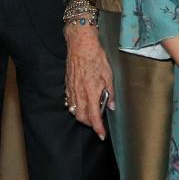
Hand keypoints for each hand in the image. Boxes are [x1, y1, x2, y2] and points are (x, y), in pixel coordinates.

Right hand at [63, 24, 113, 138]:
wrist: (81, 45)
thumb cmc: (95, 56)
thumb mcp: (109, 74)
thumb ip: (110, 92)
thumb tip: (111, 105)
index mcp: (92, 91)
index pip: (94, 116)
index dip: (98, 128)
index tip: (101, 134)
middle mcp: (80, 93)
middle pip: (82, 117)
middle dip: (90, 124)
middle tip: (98, 123)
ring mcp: (72, 89)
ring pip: (74, 111)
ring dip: (82, 117)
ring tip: (90, 115)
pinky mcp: (68, 85)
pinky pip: (70, 101)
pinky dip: (75, 107)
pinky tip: (81, 104)